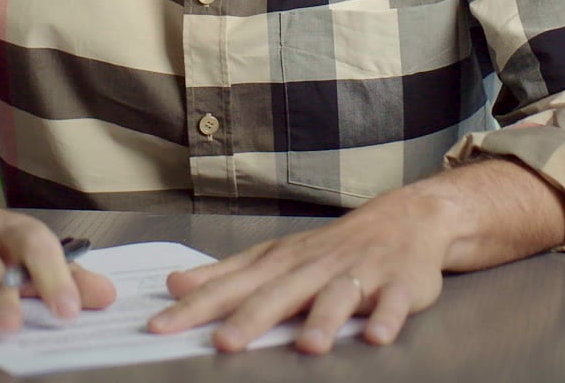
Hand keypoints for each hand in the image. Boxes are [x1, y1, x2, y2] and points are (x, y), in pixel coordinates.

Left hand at [144, 194, 452, 353]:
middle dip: (251, 318)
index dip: (195, 307)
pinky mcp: (398, 284)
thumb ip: (225, 275)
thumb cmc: (329, 247)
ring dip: (324, 320)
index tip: (161, 326)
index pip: (231, 287)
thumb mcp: (273, 256)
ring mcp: (358, 274)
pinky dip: (387, 317)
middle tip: (223, 343)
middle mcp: (314, 267)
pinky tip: (377, 335)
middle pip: (279, 293)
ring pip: (338, 297)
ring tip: (309, 346)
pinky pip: (393, 302)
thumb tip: (174, 284)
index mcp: (280, 263)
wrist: (403, 219)